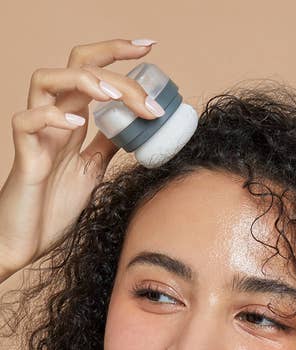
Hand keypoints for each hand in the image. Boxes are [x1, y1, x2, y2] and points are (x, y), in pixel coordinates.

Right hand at [0, 38, 162, 281]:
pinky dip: (52, 117)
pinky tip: (77, 124)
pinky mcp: (24, 155)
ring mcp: (38, 135)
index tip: (149, 48)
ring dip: (84, 80)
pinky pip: (26, 122)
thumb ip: (107, 145)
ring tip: (111, 94)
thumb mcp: (93, 169)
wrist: (27, 240)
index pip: (94, 72)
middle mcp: (57, 120)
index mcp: (75, 122)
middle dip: (112, 59)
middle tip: (145, 72)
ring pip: (46, 80)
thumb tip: (133, 127)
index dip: (118, 54)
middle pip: (77, 66)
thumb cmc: (56, 205)